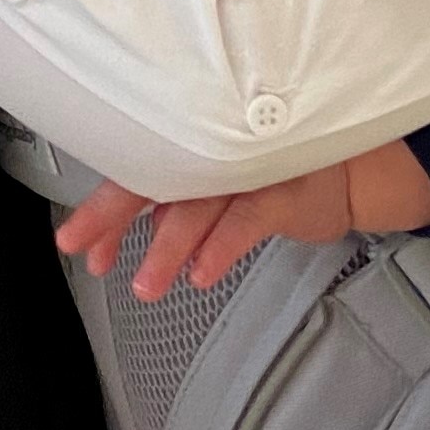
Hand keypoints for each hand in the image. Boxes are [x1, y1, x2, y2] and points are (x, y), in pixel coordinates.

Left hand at [57, 141, 429, 301]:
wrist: (354, 168)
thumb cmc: (284, 172)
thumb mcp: (226, 178)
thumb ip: (178, 197)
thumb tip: (129, 225)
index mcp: (197, 145)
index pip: (137, 171)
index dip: (103, 208)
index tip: (75, 241)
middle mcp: (217, 151)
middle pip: (155, 179)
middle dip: (112, 215)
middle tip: (83, 246)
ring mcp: (250, 168)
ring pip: (198, 204)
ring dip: (167, 248)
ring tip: (146, 284)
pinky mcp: (285, 189)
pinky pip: (247, 218)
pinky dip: (221, 246)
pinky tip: (202, 273)